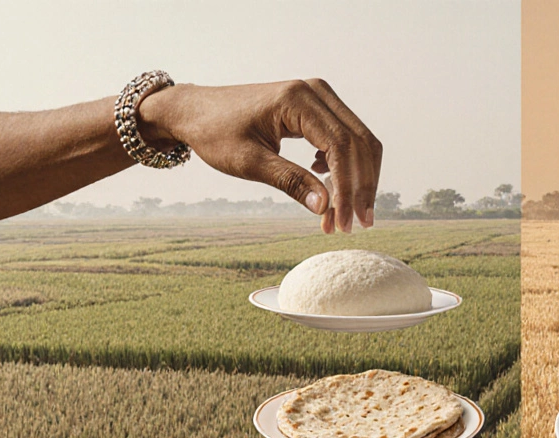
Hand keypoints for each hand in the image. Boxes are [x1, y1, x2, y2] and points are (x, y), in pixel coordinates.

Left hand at [138, 79, 381, 232]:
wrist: (195, 111)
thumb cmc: (215, 132)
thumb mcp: (250, 162)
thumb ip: (291, 182)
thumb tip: (326, 208)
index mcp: (297, 100)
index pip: (341, 146)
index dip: (349, 188)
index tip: (346, 222)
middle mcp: (315, 91)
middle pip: (359, 142)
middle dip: (362, 187)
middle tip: (359, 224)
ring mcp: (318, 96)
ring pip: (359, 140)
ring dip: (358, 179)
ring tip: (345, 215)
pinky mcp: (316, 107)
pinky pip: (346, 137)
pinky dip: (346, 167)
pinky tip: (328, 186)